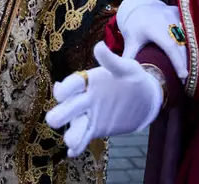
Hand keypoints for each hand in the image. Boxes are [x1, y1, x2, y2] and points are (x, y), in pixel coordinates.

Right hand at [45, 42, 162, 157]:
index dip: (65, 88)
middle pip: (67, 107)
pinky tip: (74, 152)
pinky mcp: (94, 129)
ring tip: (72, 141)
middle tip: (55, 120)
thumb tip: (99, 46)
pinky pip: (83, 138)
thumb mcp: (127, 68)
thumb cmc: (134, 79)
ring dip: (71, 133)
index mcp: (88, 80)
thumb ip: (112, 61)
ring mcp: (87, 115)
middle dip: (60, 114)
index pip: (72, 84)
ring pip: (74, 126)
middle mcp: (83, 98)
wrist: (143, 99)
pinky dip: (77, 146)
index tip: (60, 93)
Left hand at [116, 0, 188, 80]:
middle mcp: (164, 19)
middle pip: (180, 44)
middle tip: (186, 79)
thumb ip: (129, 58)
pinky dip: (189, 42)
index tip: (183, 76)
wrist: (137, 8)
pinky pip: (186, 30)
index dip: (177, 62)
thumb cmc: (134, 29)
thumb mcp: (130, 42)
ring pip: (185, 37)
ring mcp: (172, 14)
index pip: (169, 46)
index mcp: (152, 28)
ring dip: (188, 53)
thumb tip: (127, 76)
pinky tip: (189, 55)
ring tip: (189, 69)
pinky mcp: (177, 12)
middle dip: (185, 62)